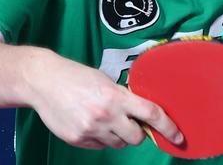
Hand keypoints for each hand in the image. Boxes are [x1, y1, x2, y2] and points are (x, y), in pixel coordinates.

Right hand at [27, 52, 182, 149]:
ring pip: (118, 143)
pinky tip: (89, 122)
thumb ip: (124, 97)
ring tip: (103, 117)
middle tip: (129, 121)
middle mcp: (106, 115)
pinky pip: (100, 146)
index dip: (169, 127)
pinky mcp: (78, 139)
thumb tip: (142, 113)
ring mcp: (91, 130)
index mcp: (116, 96)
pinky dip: (100, 137)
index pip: (151, 114)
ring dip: (118, 134)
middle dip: (138, 132)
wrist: (44, 81)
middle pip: (137, 137)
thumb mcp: (106, 81)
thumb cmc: (76, 77)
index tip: (178, 137)